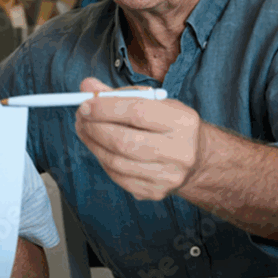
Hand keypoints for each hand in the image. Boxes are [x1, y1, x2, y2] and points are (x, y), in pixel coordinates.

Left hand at [74, 77, 202, 200]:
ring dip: (93, 145)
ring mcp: (169, 176)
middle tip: (80, 118)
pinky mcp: (156, 192)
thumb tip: (86, 86)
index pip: (138, 112)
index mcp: (183, 121)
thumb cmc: (169, 125)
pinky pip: (118, 177)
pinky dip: (103, 160)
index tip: (85, 104)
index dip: (106, 108)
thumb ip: (120, 95)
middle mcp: (180, 151)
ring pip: (117, 162)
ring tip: (84, 130)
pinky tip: (99, 148)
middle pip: (125, 141)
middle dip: (95, 128)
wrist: (196, 159)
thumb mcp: (154, 103)